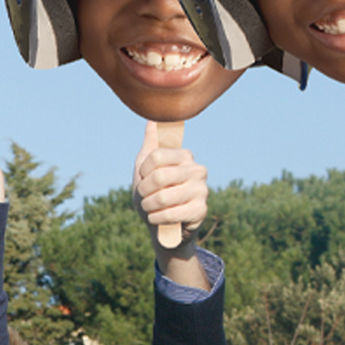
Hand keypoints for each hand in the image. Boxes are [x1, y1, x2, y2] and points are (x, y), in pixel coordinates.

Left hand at [132, 120, 206, 253]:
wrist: (161, 224)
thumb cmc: (152, 193)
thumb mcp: (146, 168)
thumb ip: (151, 145)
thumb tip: (152, 120)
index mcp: (185, 156)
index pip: (155, 156)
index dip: (143, 172)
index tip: (144, 179)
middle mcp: (198, 170)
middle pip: (158, 177)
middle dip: (143, 191)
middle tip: (144, 198)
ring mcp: (202, 190)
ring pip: (163, 197)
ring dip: (149, 206)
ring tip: (150, 208)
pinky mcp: (201, 210)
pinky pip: (170, 213)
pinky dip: (156, 218)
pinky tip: (157, 218)